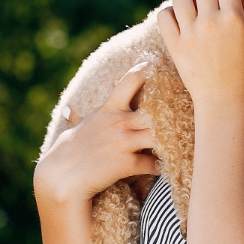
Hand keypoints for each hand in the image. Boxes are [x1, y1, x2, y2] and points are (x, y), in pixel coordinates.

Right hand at [34, 64, 159, 205]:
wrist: (62, 175)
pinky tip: (160, 166)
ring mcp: (123, 142)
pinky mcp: (126, 164)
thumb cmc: (71, 149)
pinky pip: (152, 163)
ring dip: (167, 141)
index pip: (131, 80)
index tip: (157, 68)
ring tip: (173, 143)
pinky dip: (158, 165)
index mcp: (109, 108)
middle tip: (182, 114)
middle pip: (155, 110)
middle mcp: (118, 122)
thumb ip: (91, 115)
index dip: (146, 71)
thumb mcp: (83, 125)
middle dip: (170, 112)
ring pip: (158, 136)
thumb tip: (77, 109)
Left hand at [157, 0, 243, 107]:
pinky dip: (171, 15)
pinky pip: (164, 15)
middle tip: (210, 3)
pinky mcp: (174, 45)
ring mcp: (190, 34)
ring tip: (195, 14)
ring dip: (188, 0)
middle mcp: (211, 22)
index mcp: (234, 17)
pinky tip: (181, 23)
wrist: (224, 98)